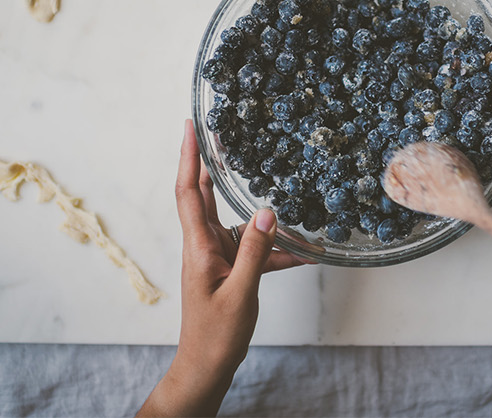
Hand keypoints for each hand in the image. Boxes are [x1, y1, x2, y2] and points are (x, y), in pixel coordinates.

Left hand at [139, 121, 305, 416]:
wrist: (207, 365)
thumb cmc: (216, 334)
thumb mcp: (240, 292)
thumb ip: (254, 251)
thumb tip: (266, 211)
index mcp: (198, 247)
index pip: (188, 191)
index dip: (188, 157)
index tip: (189, 126)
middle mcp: (203, 246)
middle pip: (204, 195)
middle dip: (213, 164)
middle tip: (225, 133)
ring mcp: (215, 257)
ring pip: (235, 222)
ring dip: (258, 213)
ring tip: (282, 195)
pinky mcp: (229, 270)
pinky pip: (252, 249)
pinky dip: (274, 247)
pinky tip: (303, 251)